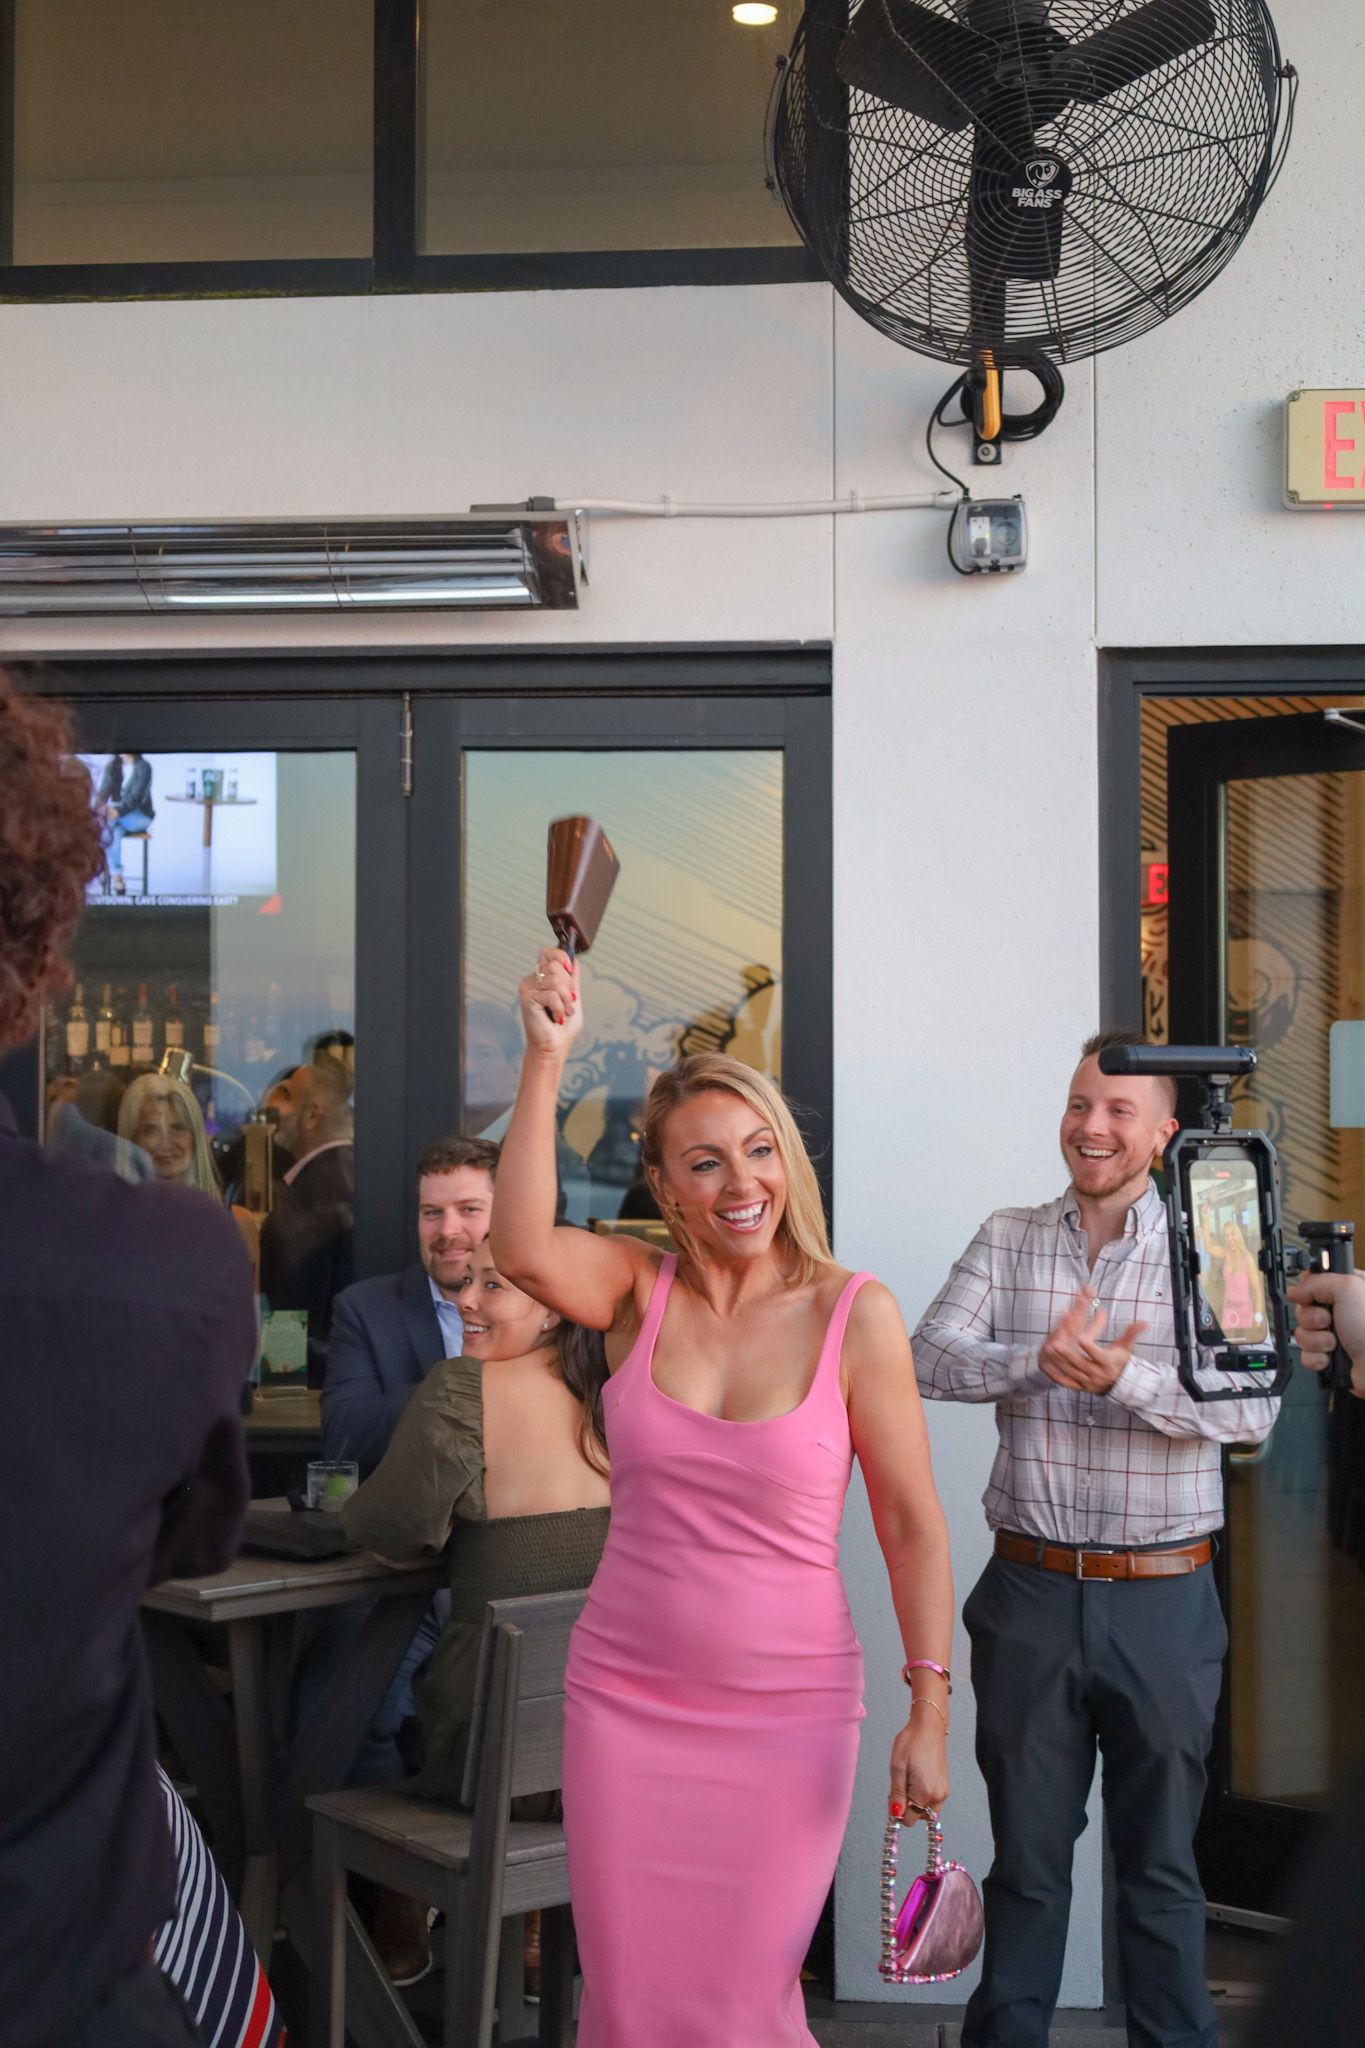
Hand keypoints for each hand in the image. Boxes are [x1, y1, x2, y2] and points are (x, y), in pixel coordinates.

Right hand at [518, 946, 582, 1056]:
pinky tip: (556, 1018)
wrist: (554, 1046)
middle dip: (569, 987)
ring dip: (565, 1000)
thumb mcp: (573, 998)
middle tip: (568, 1003)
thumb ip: (573, 980)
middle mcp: (533, 980)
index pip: (547, 953)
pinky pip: (551, 994)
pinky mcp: (526, 998)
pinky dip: (559, 1008)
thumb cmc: (563, 1028)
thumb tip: (575, 960)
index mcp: (543, 978)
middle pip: (555, 966)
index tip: (569, 968)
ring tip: (563, 1012)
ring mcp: (528, 988)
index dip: (560, 956)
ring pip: (555, 979)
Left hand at [889, 1712, 948, 1822]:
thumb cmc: (912, 1742)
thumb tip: (895, 1815)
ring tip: (908, 1780)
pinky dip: (922, 1797)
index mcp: (925, 1793)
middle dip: (906, 1806)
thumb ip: (897, 1795)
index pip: (908, 1820)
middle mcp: (937, 1796)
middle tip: (900, 1784)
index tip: (892, 1795)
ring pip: (924, 1811)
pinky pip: (931, 1802)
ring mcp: (943, 1792)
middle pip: (917, 1817)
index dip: (896, 1810)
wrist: (928, 1727)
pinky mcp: (944, 1787)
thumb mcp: (897, 1767)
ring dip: (914, 1802)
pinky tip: (917, 1779)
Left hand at [1039, 1289, 1145, 1392]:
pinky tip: (1047, 1367)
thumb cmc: (1120, 1361)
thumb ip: (1132, 1334)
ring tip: (1049, 1350)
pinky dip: (1056, 1375)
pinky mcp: (1080, 1386)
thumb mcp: (1126, 1347)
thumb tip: (1145, 1322)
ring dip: (1059, 1362)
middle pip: (1080, 1363)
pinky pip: (1066, 1382)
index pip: (1097, 1354)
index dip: (1088, 1347)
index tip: (1080, 1337)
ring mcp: (1087, 1381)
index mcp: (1107, 1362)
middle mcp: (1097, 1373)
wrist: (1120, 1384)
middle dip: (1067, 1354)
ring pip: (1071, 1372)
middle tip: (1056, 1343)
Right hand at [1288, 1271, 1364, 1395]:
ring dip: (1315, 1340)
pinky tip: (1330, 1358)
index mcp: (1349, 1292)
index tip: (1310, 1295)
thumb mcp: (1348, 1289)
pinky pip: (1306, 1354)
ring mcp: (1335, 1334)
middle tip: (1327, 1321)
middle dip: (1311, 1318)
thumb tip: (1296, 1290)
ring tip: (1333, 1343)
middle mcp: (1342, 1312)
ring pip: (1303, 1332)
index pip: (1315, 1282)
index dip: (1308, 1289)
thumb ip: (1317, 1281)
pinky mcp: (1330, 1356)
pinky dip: (1316, 1357)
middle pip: (1304, 1308)